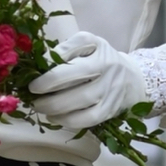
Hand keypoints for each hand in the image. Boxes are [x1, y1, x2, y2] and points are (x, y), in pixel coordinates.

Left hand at [28, 31, 146, 134]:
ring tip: (39, 106)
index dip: (50, 64)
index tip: (34, 74)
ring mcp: (111, 88)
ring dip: (55, 106)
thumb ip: (65, 50)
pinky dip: (68, 120)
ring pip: (81, 100)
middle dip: (48, 87)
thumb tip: (38, 64)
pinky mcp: (111, 108)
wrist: (132, 78)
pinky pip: (88, 118)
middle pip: (76, 75)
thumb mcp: (86, 45)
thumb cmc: (100, 60)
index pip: (72, 50)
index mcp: (97, 46)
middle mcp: (107, 65)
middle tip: (32, 93)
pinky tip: (54, 117)